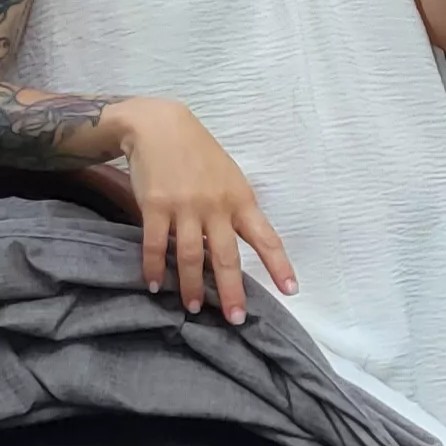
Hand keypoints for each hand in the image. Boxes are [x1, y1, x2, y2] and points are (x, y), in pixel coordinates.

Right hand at [112, 99, 295, 321]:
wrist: (161, 127)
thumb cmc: (200, 156)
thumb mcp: (230, 179)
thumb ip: (235, 211)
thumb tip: (239, 245)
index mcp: (242, 200)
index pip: (266, 238)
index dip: (279, 265)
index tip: (291, 290)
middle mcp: (217, 206)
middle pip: (227, 256)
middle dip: (232, 290)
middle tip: (234, 318)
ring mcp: (186, 207)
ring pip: (191, 256)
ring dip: (191, 286)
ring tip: (191, 308)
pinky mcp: (155, 206)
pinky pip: (156, 244)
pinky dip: (154, 267)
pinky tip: (154, 284)